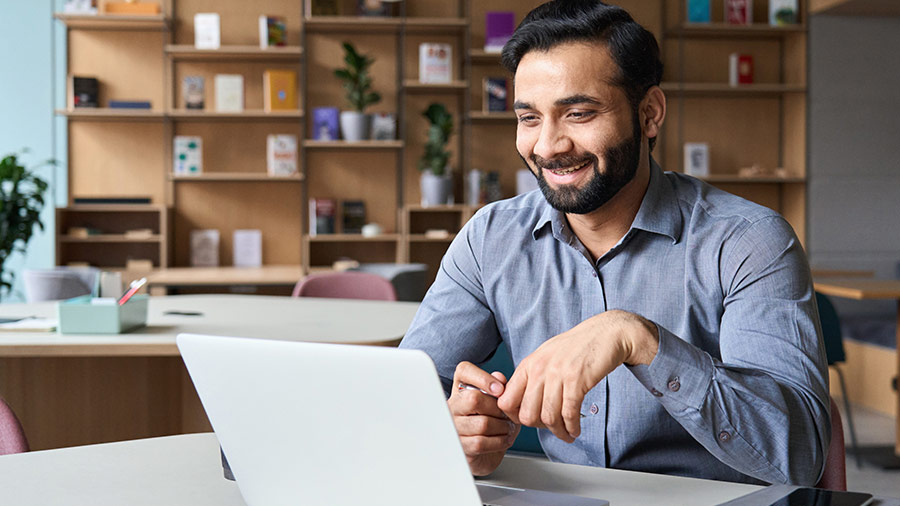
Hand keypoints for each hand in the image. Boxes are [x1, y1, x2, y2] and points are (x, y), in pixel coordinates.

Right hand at [448, 361, 520, 475]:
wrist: (485, 453)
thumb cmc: (492, 422)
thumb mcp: (498, 402)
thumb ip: (500, 387)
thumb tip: (499, 377)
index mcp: (461, 388)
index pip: (464, 371)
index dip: (483, 378)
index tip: (500, 390)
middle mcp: (453, 405)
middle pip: (474, 399)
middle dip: (498, 408)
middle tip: (506, 414)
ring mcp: (454, 426)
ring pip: (482, 423)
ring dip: (502, 427)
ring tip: (507, 428)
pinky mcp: (459, 445)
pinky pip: (481, 442)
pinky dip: (499, 442)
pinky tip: (503, 439)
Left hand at [497, 310, 657, 442]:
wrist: (605, 333)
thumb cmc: (577, 347)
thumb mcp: (546, 356)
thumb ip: (532, 377)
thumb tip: (522, 402)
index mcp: (528, 365)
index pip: (506, 401)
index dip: (515, 417)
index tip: (529, 422)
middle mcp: (539, 369)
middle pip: (527, 415)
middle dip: (539, 428)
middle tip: (550, 428)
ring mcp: (557, 374)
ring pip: (549, 417)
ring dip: (559, 432)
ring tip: (567, 434)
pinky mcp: (577, 380)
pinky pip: (569, 413)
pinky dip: (572, 427)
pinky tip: (575, 430)